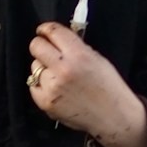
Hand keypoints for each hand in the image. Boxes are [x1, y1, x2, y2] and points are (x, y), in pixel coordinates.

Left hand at [27, 23, 146, 146]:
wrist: (113, 117)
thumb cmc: (109, 87)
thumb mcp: (97, 58)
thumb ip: (76, 47)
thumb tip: (58, 39)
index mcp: (78, 54)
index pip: (52, 32)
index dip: (46, 29)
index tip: (43, 31)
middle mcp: (63, 69)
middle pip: (36, 46)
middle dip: (40, 46)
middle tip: (46, 50)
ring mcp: (52, 87)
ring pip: (34, 67)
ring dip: (43, 68)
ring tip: (58, 76)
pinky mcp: (45, 102)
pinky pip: (33, 86)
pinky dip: (41, 85)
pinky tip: (55, 89)